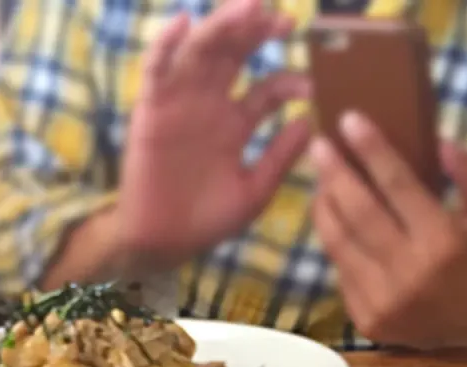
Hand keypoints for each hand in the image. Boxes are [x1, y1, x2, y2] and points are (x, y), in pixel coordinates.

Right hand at [115, 0, 309, 271]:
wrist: (161, 243)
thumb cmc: (206, 221)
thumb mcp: (253, 192)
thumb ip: (279, 159)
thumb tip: (310, 123)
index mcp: (237, 122)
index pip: (269, 88)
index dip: (292, 82)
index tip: (314, 85)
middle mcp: (211, 104)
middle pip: (237, 53)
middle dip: (260, 32)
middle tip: (284, 21)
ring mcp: (182, 102)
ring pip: (202, 49)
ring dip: (224, 24)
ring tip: (250, 7)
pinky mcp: (152, 108)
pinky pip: (156, 69)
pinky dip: (165, 45)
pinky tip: (183, 24)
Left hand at [310, 113, 466, 348]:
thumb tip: (438, 140)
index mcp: (444, 242)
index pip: (398, 186)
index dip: (372, 150)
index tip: (349, 119)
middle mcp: (409, 273)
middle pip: (359, 212)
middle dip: (335, 174)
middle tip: (318, 144)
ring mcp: (382, 300)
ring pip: (340, 242)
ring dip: (325, 205)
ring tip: (321, 178)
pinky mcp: (365, 318)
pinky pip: (341, 269)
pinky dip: (333, 239)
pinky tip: (332, 216)